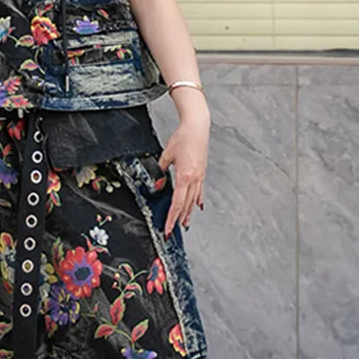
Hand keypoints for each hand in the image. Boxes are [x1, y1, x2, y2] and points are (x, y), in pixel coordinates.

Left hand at [158, 111, 209, 237]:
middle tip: (173, 231)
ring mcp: (199, 176)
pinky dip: (196, 200)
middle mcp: (194, 179)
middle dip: (178, 219)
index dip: (171, 217)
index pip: (176, 203)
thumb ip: (160, 172)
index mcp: (184, 176)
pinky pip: (199, 191)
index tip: (168, 228)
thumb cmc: (183, 138)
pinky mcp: (202, 173)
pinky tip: (197, 207)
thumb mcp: (166, 155)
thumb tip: (157, 185)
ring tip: (185, 224)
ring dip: (188, 213)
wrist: (197, 127)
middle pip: (185, 204)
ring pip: (193, 200)